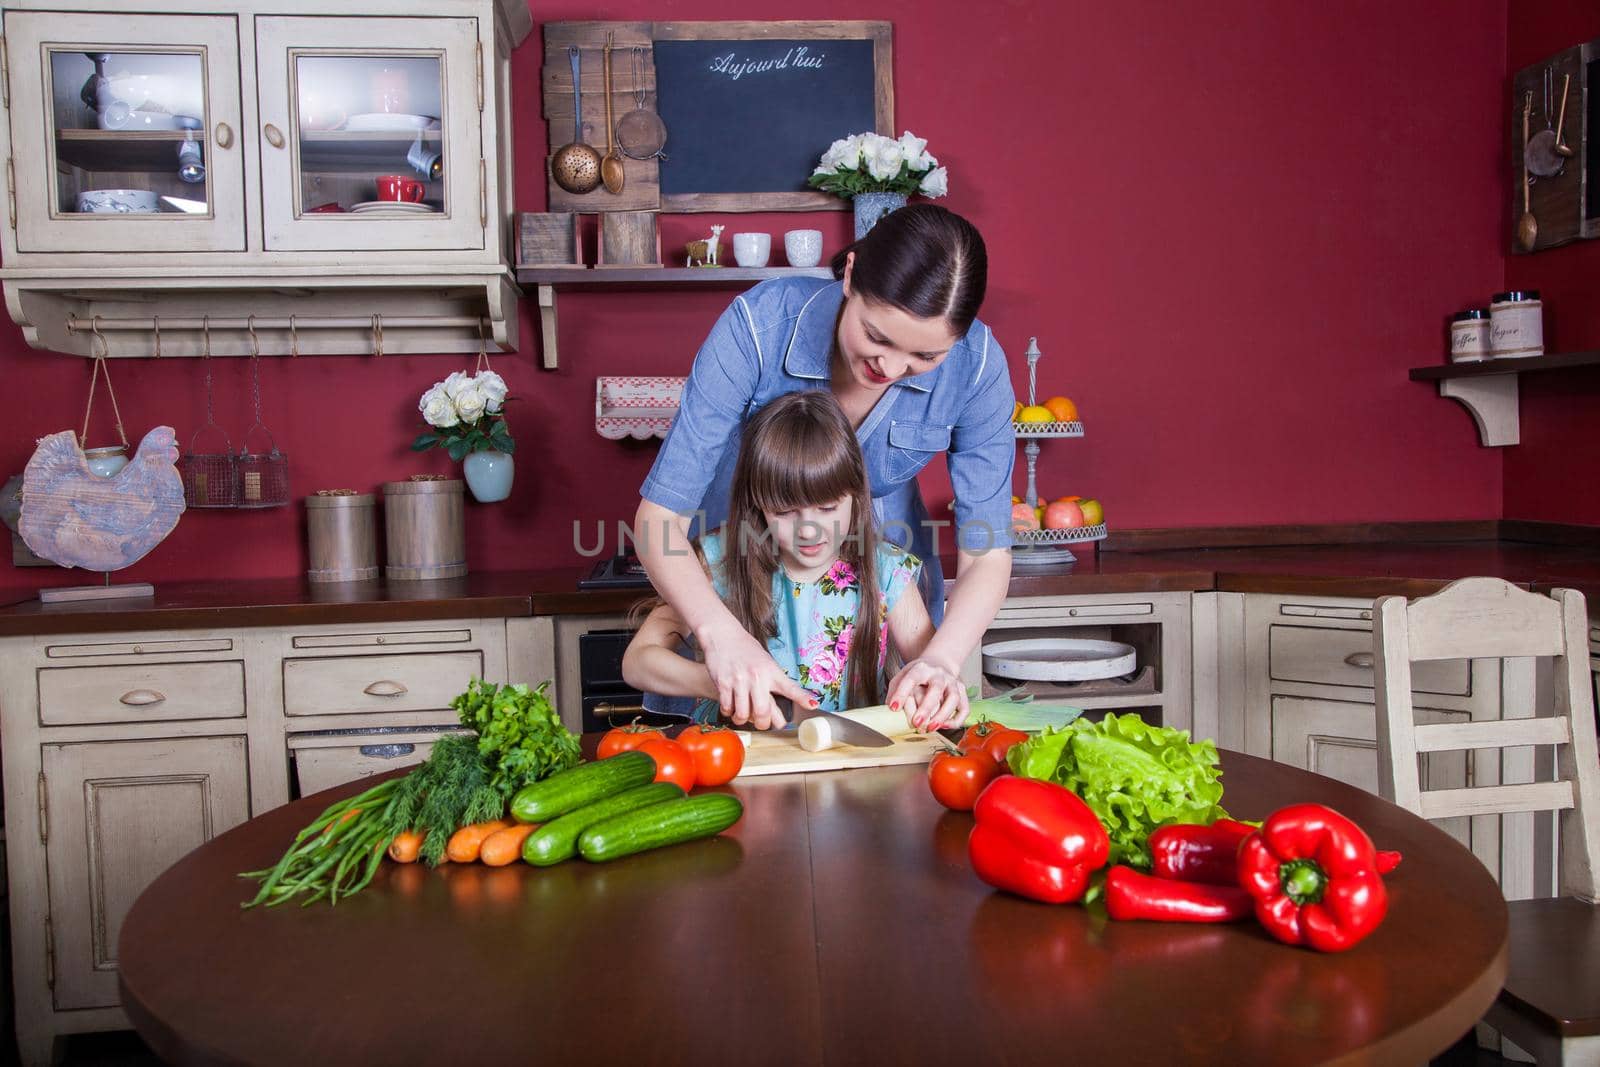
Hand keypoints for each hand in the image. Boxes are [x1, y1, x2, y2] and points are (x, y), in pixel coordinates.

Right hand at [699, 619, 816, 729]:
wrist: (722, 635)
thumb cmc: (745, 649)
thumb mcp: (765, 662)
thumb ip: (772, 683)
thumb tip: (778, 708)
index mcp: (771, 671)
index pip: (790, 687)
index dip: (802, 698)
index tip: (813, 705)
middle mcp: (757, 677)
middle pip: (763, 712)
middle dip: (763, 724)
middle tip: (762, 722)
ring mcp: (739, 681)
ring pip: (743, 714)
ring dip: (743, 719)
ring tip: (743, 714)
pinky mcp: (723, 683)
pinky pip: (727, 708)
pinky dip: (729, 712)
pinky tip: (731, 707)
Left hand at [886, 656, 969, 731]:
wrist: (940, 663)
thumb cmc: (919, 673)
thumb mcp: (903, 675)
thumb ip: (895, 690)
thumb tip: (890, 709)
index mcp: (921, 668)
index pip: (911, 678)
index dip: (901, 693)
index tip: (893, 708)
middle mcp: (939, 674)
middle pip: (936, 689)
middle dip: (926, 708)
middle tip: (916, 723)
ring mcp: (952, 682)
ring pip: (953, 699)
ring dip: (943, 715)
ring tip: (931, 728)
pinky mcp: (962, 692)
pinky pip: (964, 708)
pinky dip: (956, 719)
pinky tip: (945, 726)